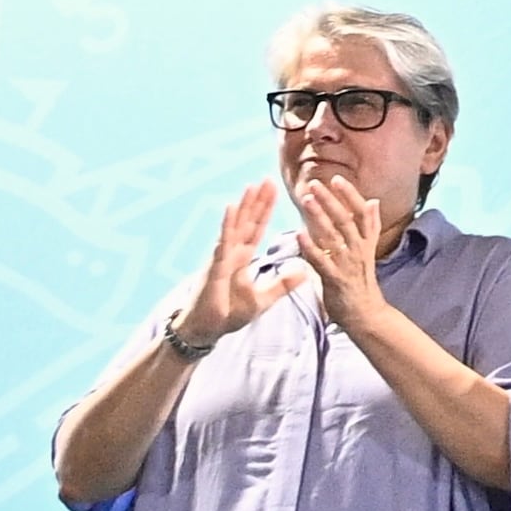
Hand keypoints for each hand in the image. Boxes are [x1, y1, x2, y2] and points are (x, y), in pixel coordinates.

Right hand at [173, 178, 305, 346]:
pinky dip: (227, 227)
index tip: (275, 190)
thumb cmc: (227, 314)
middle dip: (256, 201)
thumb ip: (282, 285)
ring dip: (243, 208)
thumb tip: (304, 272)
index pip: (256, 229)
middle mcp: (230, 254)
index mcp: (241, 259)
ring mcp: (220, 259)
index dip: (265, 210)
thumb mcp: (262, 300)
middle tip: (267, 179)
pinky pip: (222, 245)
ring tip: (251, 186)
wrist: (205, 331)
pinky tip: (231, 210)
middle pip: (246, 222)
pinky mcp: (214, 269)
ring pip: (234, 228)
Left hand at [290, 169, 390, 327]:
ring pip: (333, 236)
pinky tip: (298, 234)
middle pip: (346, 219)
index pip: (361, 213)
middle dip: (330, 200)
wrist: (365, 314)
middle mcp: (359, 250)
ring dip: (319, 216)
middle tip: (315, 183)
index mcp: (366, 242)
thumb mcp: (368, 250)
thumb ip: (368, 226)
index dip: (350, 195)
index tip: (337, 179)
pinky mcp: (336, 280)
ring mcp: (348, 265)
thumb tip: (374, 201)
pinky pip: (322, 261)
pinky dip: (310, 247)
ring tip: (306, 200)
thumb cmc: (361, 281)